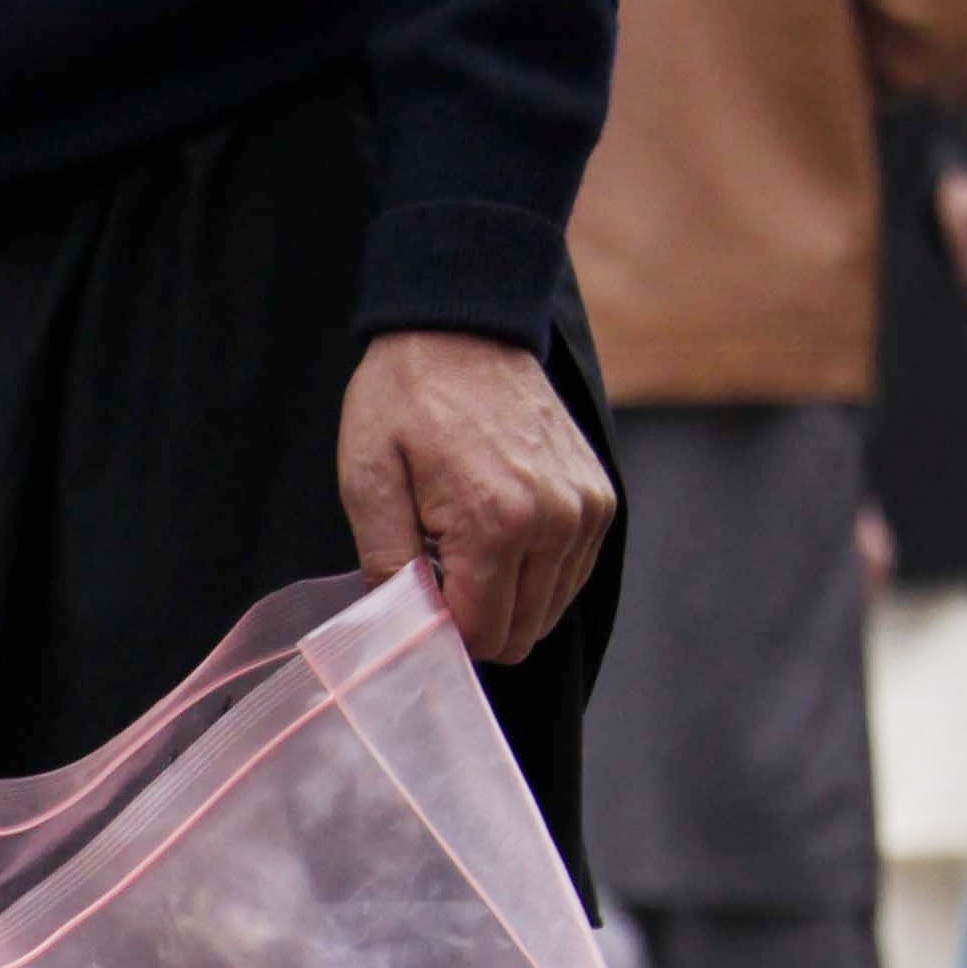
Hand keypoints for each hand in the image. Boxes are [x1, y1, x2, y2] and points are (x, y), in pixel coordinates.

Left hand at [335, 331, 614, 666]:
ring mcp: (586, 510)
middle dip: (472, 622)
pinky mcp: (600, 499)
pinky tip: (495, 541)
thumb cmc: (404, 403)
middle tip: (434, 577)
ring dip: (504, 598)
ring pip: (548, 610)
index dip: (439, 635)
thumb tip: (402, 628)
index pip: (480, 634)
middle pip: (521, 632)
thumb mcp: (366, 481)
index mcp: (498, 524)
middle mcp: (557, 522)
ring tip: (462, 548)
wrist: (462, 332)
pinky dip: (533, 575)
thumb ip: (386, 564)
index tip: (412, 605)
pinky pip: (570, 574)